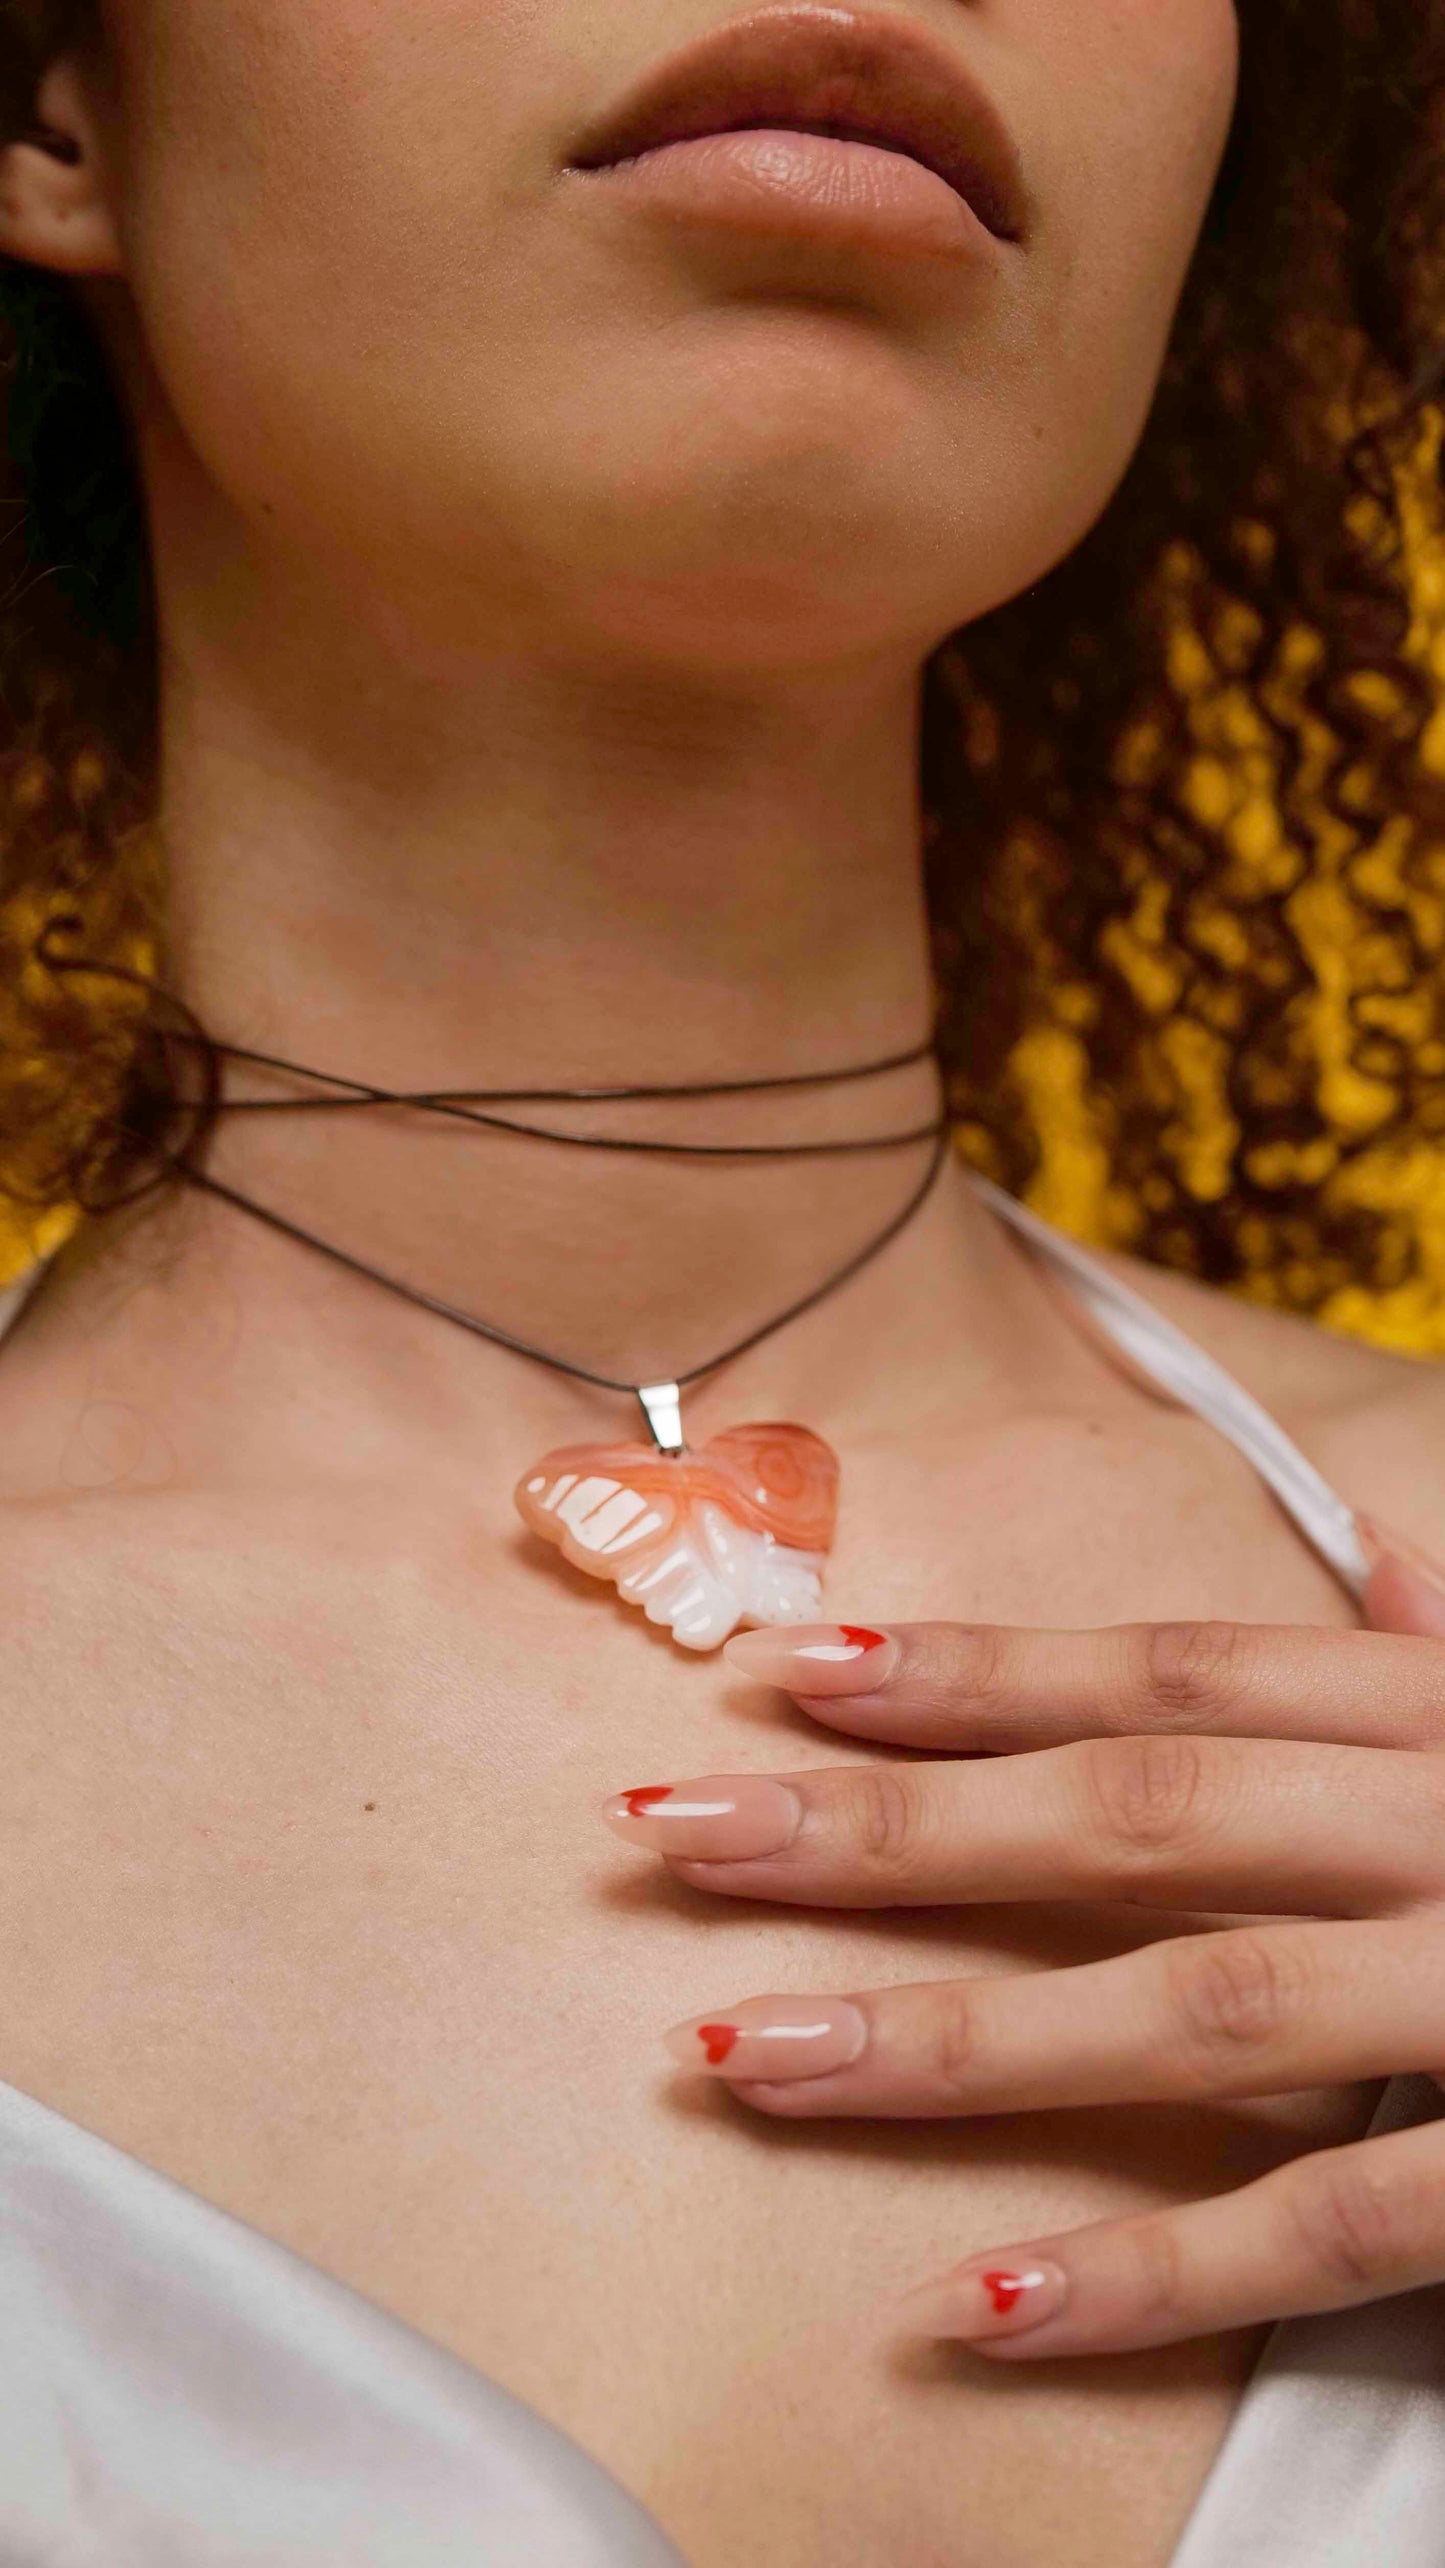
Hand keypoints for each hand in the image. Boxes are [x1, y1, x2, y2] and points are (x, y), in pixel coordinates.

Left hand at [600, 1532, 1444, 2358]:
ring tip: (752, 2054)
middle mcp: (1441, 1834)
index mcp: (1435, 1723)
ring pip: (1193, 2008)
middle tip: (682, 1828)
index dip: (975, 1673)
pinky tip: (976, 2294)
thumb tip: (1365, 1538)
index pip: (1172, 1677)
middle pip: (1132, 1813)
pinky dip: (1153, 2268)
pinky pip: (1327, 2228)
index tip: (789, 1671)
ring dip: (958, 2038)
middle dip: (893, 1825)